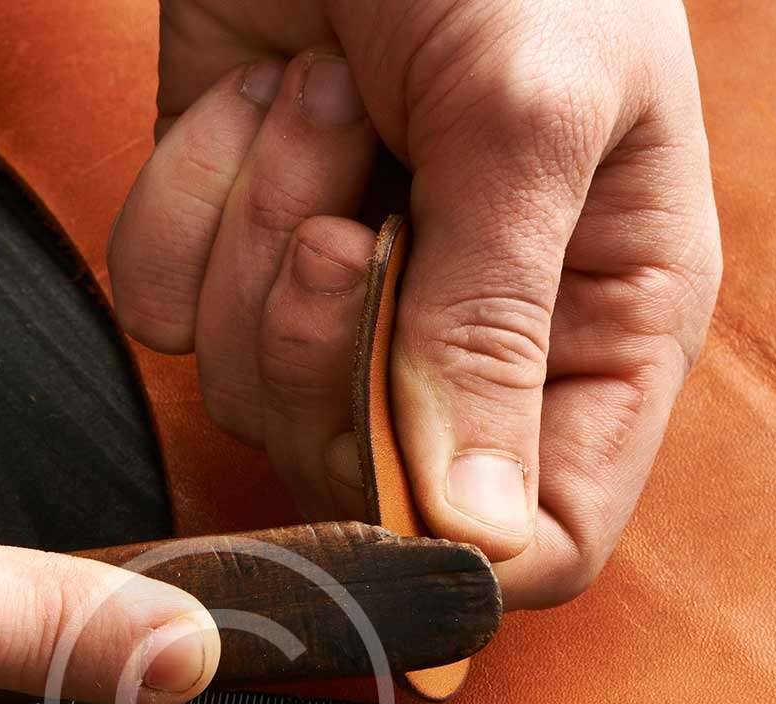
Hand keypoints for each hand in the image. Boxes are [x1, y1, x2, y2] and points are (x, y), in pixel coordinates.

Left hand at [108, 0, 720, 607]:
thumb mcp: (529, 111)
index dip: (457, 529)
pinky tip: (258, 94)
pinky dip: (189, 193)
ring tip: (325, 100)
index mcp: (607, 318)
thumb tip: (482, 538)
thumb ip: (493, 325)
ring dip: (261, 230)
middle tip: (355, 208)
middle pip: (371, 479)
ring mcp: (348, 285)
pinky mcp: (234, 231)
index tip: (392, 437)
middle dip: (331, 338)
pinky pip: (167, 308)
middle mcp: (479, 330)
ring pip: (253, 393)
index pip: (548, 534)